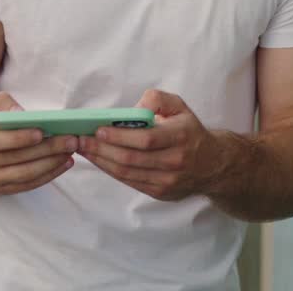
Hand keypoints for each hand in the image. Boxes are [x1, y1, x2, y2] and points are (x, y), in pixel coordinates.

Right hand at [0, 92, 77, 194]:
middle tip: (70, 140)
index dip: (18, 138)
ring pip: (25, 174)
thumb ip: (6, 104)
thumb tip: (20, 113)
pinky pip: (28, 185)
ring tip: (70, 151)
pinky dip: (49, 175)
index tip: (41, 132)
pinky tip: (64, 163)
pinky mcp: (0, 189)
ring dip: (51, 163)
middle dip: (47, 149)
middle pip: (16, 158)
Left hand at [78, 90, 224, 201]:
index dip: (119, 137)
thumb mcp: (180, 107)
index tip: (98, 130)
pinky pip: (130, 182)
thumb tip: (133, 109)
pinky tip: (99, 160)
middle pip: (131, 159)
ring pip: (127, 173)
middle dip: (101, 150)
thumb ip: (157, 99)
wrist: (212, 164)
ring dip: (101, 162)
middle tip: (80, 141)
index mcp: (181, 137)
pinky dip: (111, 171)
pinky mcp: (160, 192)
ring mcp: (168, 180)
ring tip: (84, 150)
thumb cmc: (189, 131)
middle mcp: (175, 161)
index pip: (146, 140)